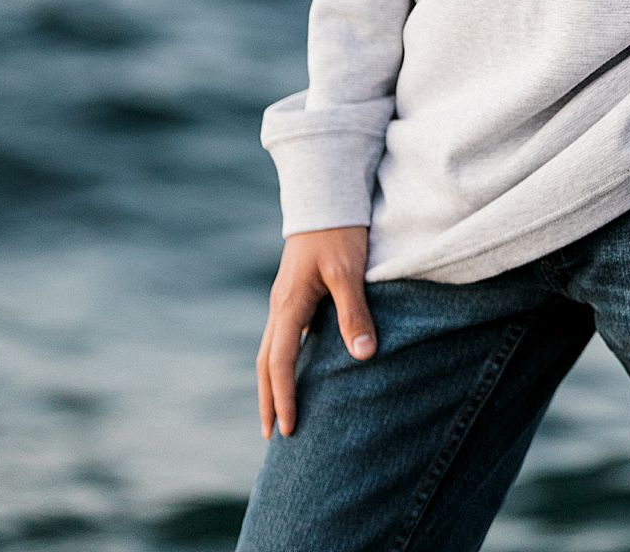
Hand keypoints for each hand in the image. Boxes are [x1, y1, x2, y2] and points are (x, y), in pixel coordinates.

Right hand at [257, 226, 375, 439]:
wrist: (325, 194)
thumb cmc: (339, 231)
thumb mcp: (350, 271)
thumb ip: (355, 313)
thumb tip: (363, 356)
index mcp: (289, 304)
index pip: (280, 362)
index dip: (284, 397)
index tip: (288, 429)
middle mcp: (280, 305)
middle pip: (266, 362)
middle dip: (267, 399)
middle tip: (272, 436)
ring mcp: (285, 298)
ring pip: (271, 348)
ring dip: (272, 381)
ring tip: (279, 410)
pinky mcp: (295, 291)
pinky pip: (283, 335)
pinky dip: (284, 359)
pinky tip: (299, 367)